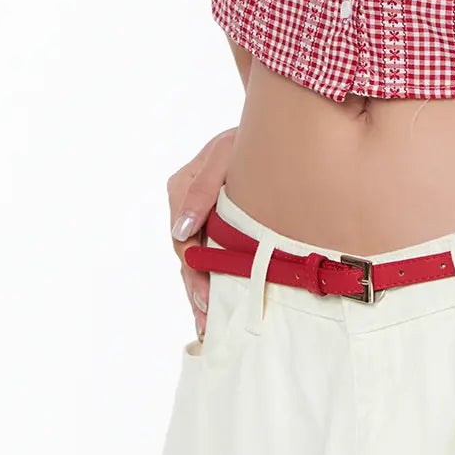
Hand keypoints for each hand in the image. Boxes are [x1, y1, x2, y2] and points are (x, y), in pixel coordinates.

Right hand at [167, 128, 237, 335]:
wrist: (273, 127)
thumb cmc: (248, 137)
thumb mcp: (224, 155)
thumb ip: (202, 189)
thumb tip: (182, 230)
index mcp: (181, 188)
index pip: (183, 241)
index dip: (195, 273)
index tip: (207, 299)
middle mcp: (187, 205)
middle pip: (188, 258)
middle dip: (197, 292)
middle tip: (209, 325)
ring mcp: (202, 214)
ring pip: (199, 260)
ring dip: (204, 291)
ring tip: (210, 327)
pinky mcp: (219, 220)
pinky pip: (214, 252)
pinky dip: (217, 277)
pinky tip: (222, 304)